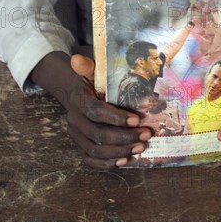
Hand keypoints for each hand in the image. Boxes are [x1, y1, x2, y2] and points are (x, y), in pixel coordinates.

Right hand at [69, 54, 151, 168]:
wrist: (76, 95)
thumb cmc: (91, 83)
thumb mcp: (90, 71)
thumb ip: (88, 66)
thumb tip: (78, 58)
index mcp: (79, 100)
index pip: (96, 111)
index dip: (116, 118)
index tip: (137, 120)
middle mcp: (74, 120)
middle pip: (98, 134)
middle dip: (124, 137)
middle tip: (146, 134)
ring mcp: (76, 136)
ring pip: (95, 150)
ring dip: (120, 151)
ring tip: (141, 147)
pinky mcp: (80, 146)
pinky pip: (91, 161)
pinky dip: (109, 163)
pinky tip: (127, 160)